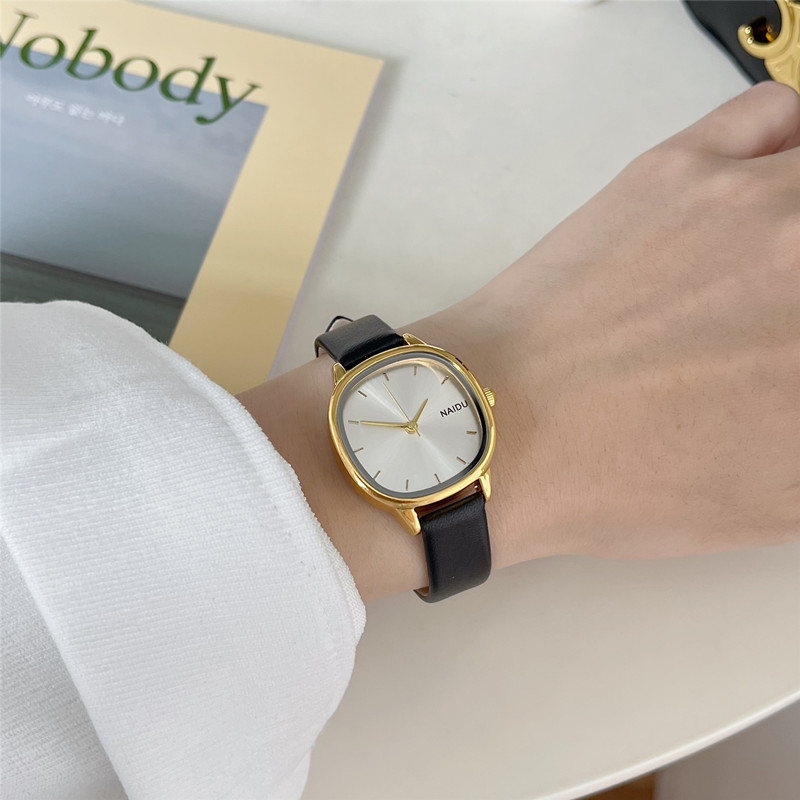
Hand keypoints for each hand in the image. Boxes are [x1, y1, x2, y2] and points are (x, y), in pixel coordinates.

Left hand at [239, 83, 799, 600]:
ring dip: (799, 213)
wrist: (503, 432)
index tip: (788, 353)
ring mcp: (755, 198)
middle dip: (797, 290)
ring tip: (770, 256)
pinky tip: (768, 184)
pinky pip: (777, 115)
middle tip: (773, 314)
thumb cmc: (621, 480)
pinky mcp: (681, 167)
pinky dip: (791, 142)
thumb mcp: (776, 500)